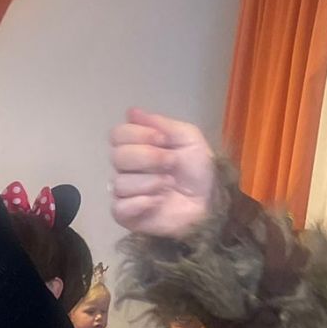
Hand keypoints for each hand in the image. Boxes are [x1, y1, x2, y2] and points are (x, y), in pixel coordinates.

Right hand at [109, 108, 215, 237]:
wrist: (210, 201)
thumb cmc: (199, 170)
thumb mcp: (188, 137)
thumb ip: (160, 123)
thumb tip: (131, 111)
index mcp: (137, 147)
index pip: (117, 134)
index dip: (138, 135)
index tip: (162, 140)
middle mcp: (126, 169)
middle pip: (117, 156)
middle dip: (148, 158)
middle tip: (171, 163)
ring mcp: (124, 193)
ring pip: (119, 183)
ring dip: (149, 182)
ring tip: (169, 185)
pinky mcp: (126, 216)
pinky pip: (119, 208)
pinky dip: (141, 203)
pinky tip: (158, 202)